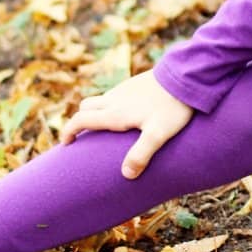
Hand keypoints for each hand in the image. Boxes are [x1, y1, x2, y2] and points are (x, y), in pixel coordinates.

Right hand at [60, 69, 193, 179]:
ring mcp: (125, 89)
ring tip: (105, 129)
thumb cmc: (172, 107)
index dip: (69, 131)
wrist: (186, 76)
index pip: (82, 119)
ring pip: (100, 100)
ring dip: (95, 112)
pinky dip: (110, 106)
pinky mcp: (135, 84)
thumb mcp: (158, 134)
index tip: (65, 143)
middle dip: (79, 121)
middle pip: (86, 107)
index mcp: (115, 112)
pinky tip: (127, 115)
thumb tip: (126, 175)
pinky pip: (115, 95)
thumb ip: (141, 154)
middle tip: (81, 137)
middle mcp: (114, 99)